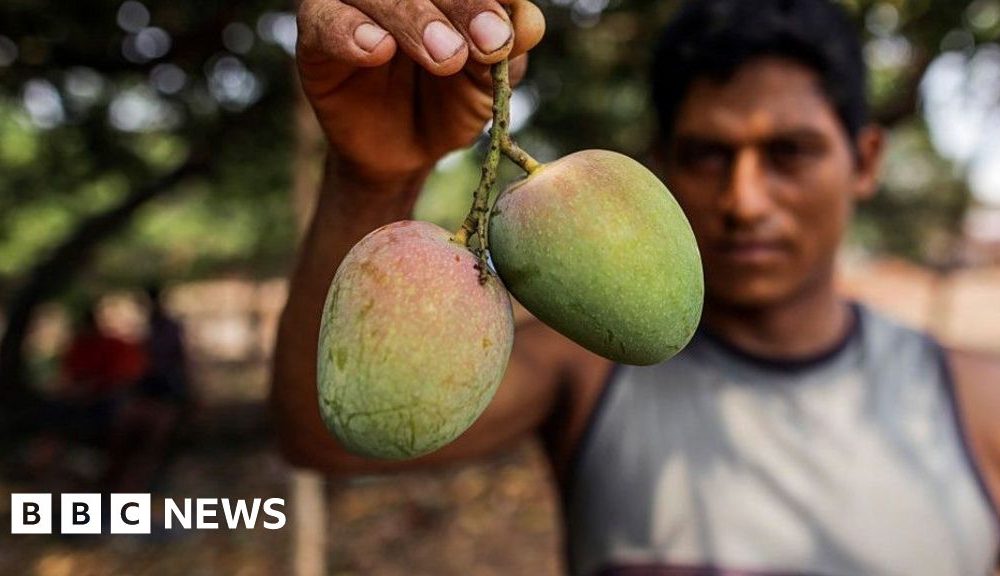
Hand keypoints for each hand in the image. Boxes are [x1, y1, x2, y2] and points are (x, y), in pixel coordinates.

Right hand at [296, 0, 544, 184]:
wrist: (406, 151)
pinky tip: (377, 50)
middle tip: (487, 43)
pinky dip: (350, 33)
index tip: (509, 24)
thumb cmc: (452, 101)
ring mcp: (353, 3)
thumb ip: (508, 49)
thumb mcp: (489, 82)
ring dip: (412, 19)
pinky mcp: (316, 33)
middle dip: (461, 6)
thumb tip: (530, 21)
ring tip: (446, 57)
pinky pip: (324, 21)